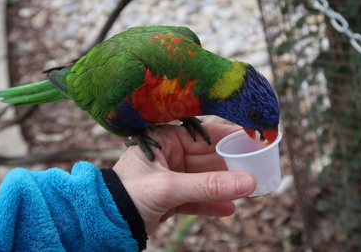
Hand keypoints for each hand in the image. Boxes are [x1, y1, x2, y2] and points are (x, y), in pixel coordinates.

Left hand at [112, 123, 256, 234]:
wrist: (103, 224)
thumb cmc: (127, 195)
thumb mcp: (169, 188)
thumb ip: (208, 186)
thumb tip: (248, 182)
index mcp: (164, 140)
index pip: (204, 136)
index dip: (229, 138)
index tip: (252, 139)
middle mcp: (169, 156)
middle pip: (208, 159)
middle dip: (231, 167)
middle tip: (257, 170)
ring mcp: (171, 177)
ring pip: (205, 180)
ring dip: (225, 187)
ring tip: (249, 191)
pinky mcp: (171, 198)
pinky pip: (197, 198)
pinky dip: (212, 204)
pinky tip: (230, 209)